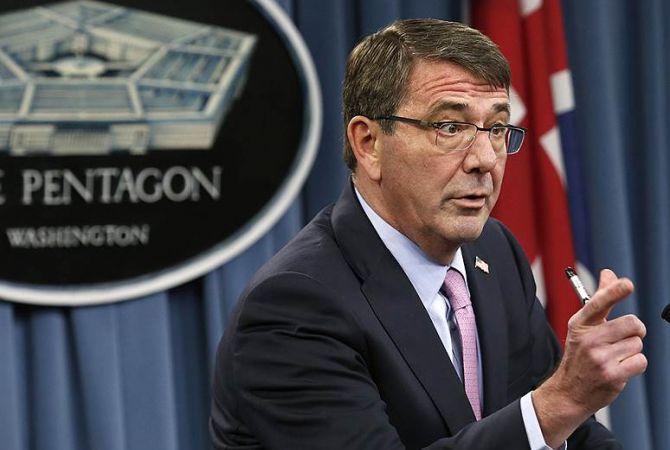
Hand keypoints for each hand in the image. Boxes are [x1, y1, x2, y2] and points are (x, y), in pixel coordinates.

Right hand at [533, 269, 646, 447]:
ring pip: (638, 344)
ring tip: (615, 357)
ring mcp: (599, 358)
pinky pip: (640, 361)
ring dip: (631, 350)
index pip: (598, 303)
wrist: (568, 391)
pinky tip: (619, 368)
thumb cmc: (579, 355)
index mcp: (580, 324)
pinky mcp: (612, 375)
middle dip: (636, 330)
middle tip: (625, 336)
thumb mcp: (583, 327)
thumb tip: (609, 274)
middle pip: (632, 324)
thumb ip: (600, 300)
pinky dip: (634, 365)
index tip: (626, 284)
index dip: (614, 291)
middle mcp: (588, 339)